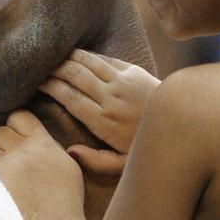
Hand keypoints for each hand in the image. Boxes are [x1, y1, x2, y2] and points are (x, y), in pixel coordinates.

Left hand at [0, 110, 86, 219]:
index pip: (19, 116)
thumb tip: (38, 141)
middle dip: (3, 142)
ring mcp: (7, 164)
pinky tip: (3, 187)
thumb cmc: (66, 198)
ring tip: (7, 176)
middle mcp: (23, 148)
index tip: (17, 134)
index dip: (16, 124)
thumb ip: (50, 148)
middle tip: (11, 157)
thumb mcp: (67, 164)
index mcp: (43, 141)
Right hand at [38, 50, 159, 174]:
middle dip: (54, 68)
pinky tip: (76, 54)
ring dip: (67, 56)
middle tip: (39, 66)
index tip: (36, 83)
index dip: (49, 86)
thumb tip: (70, 151)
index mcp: (103, 121)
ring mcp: (123, 81)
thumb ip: (95, 161)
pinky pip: (105, 59)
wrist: (182, 123)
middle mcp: (110, 97)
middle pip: (74, 74)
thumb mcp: (123, 165)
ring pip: (88, 61)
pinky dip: (87, 55)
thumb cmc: (148, 146)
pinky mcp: (133, 70)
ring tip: (53, 56)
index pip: (68, 97)